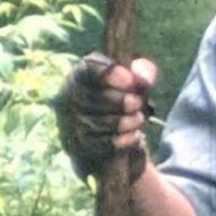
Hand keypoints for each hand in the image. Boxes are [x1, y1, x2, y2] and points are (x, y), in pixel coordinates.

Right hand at [53, 53, 157, 180]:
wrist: (115, 132)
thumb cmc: (125, 97)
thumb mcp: (135, 79)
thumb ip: (143, 70)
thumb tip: (144, 78)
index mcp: (81, 74)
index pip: (88, 70)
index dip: (110, 74)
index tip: (130, 80)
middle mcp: (70, 97)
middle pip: (93, 98)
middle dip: (122, 102)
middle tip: (138, 103)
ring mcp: (73, 123)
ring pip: (98, 122)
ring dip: (126, 121)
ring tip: (139, 118)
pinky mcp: (82, 145)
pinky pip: (102, 143)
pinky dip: (124, 139)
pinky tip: (136, 134)